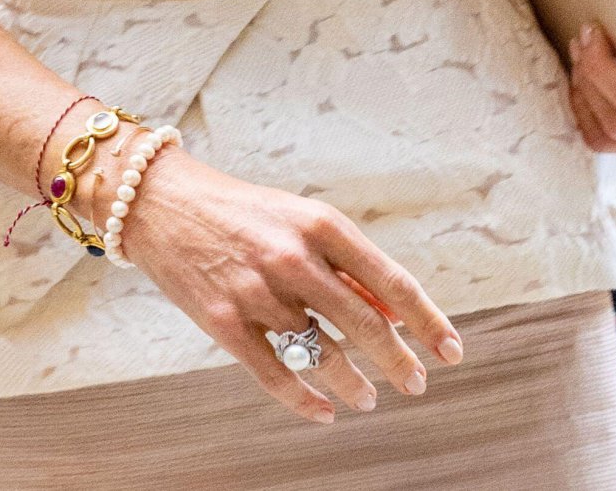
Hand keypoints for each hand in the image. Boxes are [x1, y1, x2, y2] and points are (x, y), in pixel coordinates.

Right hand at [114, 145, 465, 424]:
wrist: (163, 203)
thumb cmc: (243, 212)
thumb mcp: (300, 220)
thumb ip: (345, 265)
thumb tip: (395, 312)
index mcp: (320, 224)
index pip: (391, 281)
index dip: (427, 320)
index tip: (451, 349)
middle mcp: (293, 258)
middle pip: (365, 324)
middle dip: (399, 362)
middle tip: (417, 383)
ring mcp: (257, 293)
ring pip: (323, 354)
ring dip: (354, 384)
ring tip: (369, 398)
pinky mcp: (223, 323)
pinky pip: (275, 375)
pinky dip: (306, 401)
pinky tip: (325, 412)